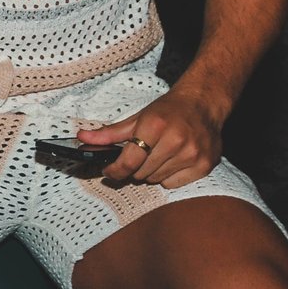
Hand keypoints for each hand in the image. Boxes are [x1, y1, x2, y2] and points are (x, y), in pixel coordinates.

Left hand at [79, 86, 223, 188]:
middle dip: (133, 168)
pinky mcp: (205, 165)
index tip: (108, 170)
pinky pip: (174, 184)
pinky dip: (168, 177)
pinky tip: (172, 161)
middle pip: (140, 173)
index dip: (114, 170)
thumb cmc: (167, 111)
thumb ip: (109, 133)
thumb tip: (82, 139)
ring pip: (156, 179)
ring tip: (157, 155)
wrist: (203, 104)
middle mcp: (175, 140)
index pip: (128, 161)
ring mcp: (192, 154)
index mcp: (155, 126)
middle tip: (137, 157)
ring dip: (150, 172)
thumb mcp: (137, 118)